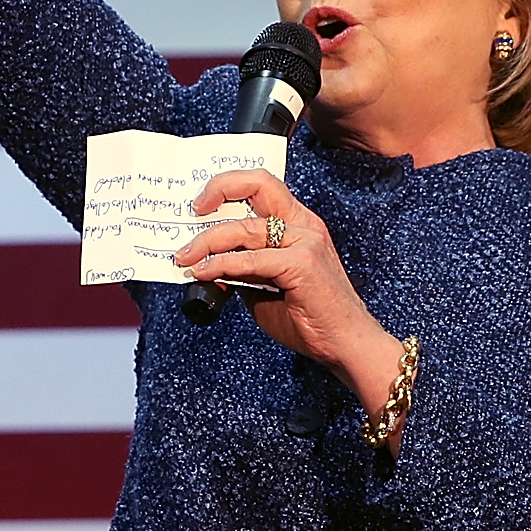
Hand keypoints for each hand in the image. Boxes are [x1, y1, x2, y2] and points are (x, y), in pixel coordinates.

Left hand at [174, 170, 401, 409]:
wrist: (345, 344)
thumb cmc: (311, 319)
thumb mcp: (267, 287)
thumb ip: (243, 270)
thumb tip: (208, 265)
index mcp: (299, 224)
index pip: (262, 187)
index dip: (228, 187)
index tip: (201, 205)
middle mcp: (304, 225)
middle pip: (257, 185)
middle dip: (218, 190)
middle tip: (191, 213)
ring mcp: (305, 241)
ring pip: (245, 228)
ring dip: (207, 242)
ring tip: (184, 257)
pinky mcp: (302, 263)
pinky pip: (250, 259)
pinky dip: (220, 264)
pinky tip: (203, 272)